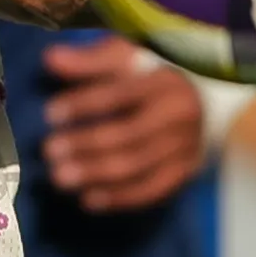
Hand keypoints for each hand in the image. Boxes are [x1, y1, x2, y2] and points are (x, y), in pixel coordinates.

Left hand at [37, 33, 211, 210]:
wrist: (206, 97)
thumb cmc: (154, 73)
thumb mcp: (125, 56)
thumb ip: (89, 61)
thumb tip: (50, 59)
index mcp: (163, 81)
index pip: (119, 94)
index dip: (84, 104)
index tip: (50, 113)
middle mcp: (178, 115)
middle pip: (127, 134)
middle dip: (85, 144)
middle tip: (49, 151)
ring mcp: (184, 146)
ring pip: (137, 165)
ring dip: (96, 174)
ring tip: (60, 177)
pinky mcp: (185, 171)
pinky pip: (151, 190)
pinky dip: (119, 198)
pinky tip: (88, 200)